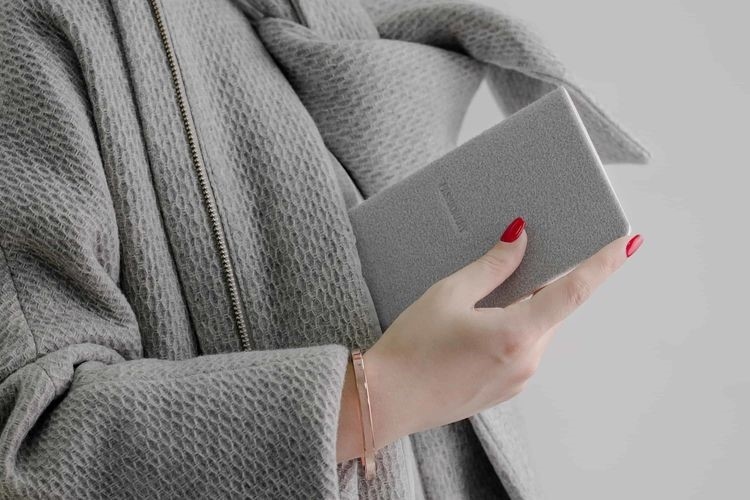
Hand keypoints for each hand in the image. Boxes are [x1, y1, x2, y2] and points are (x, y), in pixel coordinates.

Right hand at [336, 217, 642, 461]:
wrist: (386, 401)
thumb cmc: (411, 350)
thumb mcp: (448, 295)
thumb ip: (491, 266)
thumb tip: (519, 238)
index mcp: (516, 334)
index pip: (573, 291)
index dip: (603, 264)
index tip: (627, 243)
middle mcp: (526, 361)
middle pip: (553, 308)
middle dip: (542, 282)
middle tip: (519, 256)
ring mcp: (518, 379)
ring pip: (537, 328)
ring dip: (523, 306)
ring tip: (479, 299)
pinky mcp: (506, 389)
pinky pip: (522, 348)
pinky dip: (512, 328)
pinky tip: (476, 325)